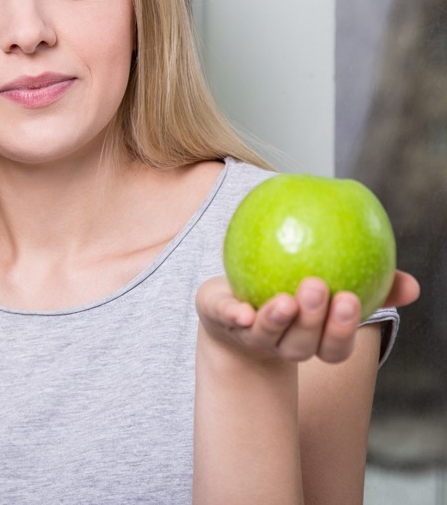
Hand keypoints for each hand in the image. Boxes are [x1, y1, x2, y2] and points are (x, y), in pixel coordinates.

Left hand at [196, 269, 418, 365]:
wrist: (232, 308)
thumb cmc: (293, 291)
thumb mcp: (333, 285)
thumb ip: (374, 284)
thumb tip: (411, 285)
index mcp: (312, 341)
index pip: (334, 348)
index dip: (342, 330)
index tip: (350, 298)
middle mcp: (283, 344)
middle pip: (302, 345)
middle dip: (313, 321)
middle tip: (319, 287)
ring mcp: (251, 335)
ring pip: (267, 336)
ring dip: (277, 319)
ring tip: (286, 299)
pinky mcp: (221, 319)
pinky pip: (226, 318)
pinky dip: (233, 315)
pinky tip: (241, 309)